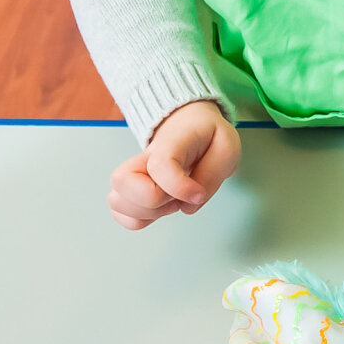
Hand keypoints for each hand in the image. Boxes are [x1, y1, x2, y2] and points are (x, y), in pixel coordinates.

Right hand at [108, 99, 238, 230]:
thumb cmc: (207, 137)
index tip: (198, 194)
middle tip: (177, 196)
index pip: (160, 166)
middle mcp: (142, 158)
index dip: (179, 187)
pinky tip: (160, 208)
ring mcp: (132, 175)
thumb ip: (212, 175)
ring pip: (116, 202)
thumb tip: (189, 204)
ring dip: (148, 212)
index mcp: (170, 143)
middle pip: (121, 181)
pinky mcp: (130, 192)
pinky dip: (140, 219)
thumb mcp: (226, 148)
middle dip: (153, 201)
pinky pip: (120, 214)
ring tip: (171, 201)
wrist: (190, 124)